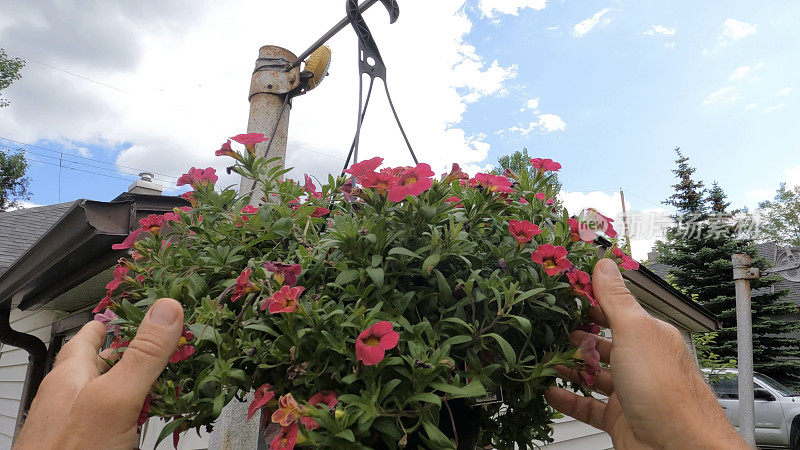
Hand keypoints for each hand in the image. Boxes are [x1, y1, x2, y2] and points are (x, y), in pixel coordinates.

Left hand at [15, 298, 183, 449]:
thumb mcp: (114, 397)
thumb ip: (142, 355)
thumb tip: (168, 307)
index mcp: (72, 373)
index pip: (94, 332)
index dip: (119, 318)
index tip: (144, 307)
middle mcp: (73, 395)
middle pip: (111, 364)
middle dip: (141, 354)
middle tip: (173, 347)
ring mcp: (79, 423)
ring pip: (117, 395)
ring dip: (146, 387)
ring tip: (173, 384)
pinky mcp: (91, 444)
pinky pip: (118, 422)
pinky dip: (140, 417)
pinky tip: (153, 424)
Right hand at [545, 259, 746, 448]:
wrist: (678, 447)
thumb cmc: (666, 390)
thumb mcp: (634, 331)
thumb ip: (615, 299)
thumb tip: (605, 265)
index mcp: (649, 337)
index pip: (616, 312)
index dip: (590, 303)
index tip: (564, 295)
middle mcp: (641, 362)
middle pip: (602, 344)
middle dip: (576, 337)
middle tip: (550, 329)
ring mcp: (630, 392)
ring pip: (593, 375)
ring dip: (569, 367)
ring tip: (546, 359)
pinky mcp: (619, 418)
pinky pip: (587, 405)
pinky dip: (568, 398)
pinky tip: (551, 391)